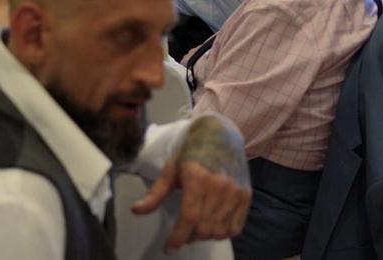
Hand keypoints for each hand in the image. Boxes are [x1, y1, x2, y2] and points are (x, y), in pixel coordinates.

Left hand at [132, 114, 251, 250]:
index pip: (189, 217)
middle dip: (189, 236)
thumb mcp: (171, 169)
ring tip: (197, 226)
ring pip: (219, 231)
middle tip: (182, 232)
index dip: (178, 237)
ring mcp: (236, 191)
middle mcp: (220, 185)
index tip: (169, 247)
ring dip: (205, 236)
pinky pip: (235, 228)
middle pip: (204, 228)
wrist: (222, 134)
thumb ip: (155, 193)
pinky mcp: (246, 195)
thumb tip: (136, 211)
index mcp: (198, 178)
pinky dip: (223, 232)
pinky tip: (213, 223)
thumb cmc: (193, 151)